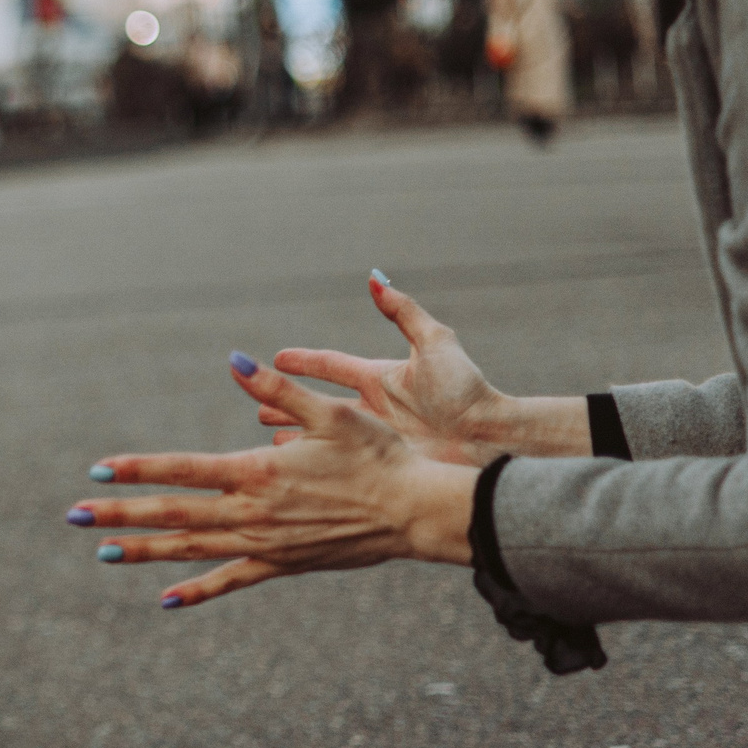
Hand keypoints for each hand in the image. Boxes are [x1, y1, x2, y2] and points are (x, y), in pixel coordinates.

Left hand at [68, 354, 477, 606]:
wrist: (414, 511)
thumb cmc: (377, 455)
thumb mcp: (330, 412)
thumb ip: (277, 388)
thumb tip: (235, 360)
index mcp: (256, 472)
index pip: (181, 470)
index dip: (137, 469)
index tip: (99, 471)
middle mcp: (252, 512)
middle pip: (174, 514)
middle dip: (121, 516)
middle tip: (76, 517)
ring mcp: (264, 543)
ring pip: (193, 549)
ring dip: (146, 551)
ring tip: (104, 553)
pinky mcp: (282, 564)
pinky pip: (231, 581)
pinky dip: (197, 590)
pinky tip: (166, 600)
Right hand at [259, 274, 534, 466]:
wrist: (489, 439)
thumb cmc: (466, 390)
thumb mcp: (435, 343)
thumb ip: (403, 311)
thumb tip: (375, 279)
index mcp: (381, 378)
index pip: (332, 365)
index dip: (305, 361)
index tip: (276, 359)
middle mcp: (374, 408)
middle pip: (319, 403)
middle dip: (288, 401)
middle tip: (257, 402)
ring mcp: (376, 438)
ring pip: (323, 435)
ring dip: (295, 436)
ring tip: (269, 441)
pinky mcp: (382, 464)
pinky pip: (338, 463)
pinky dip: (315, 464)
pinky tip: (297, 469)